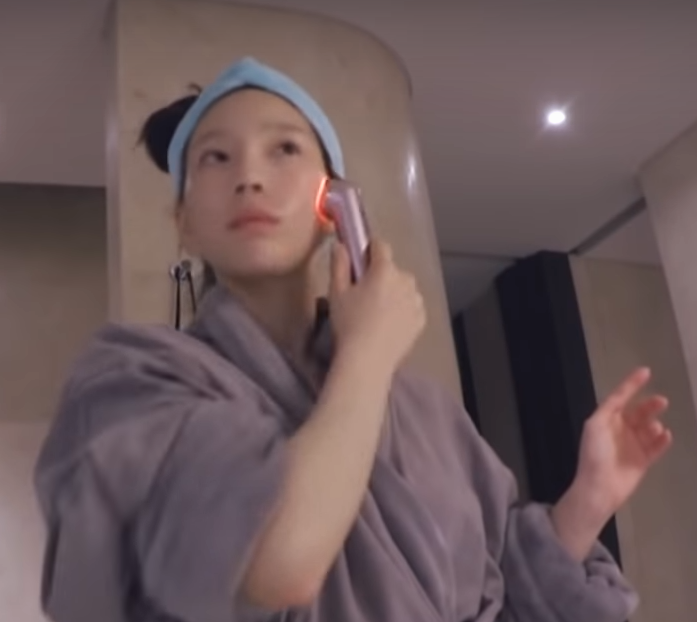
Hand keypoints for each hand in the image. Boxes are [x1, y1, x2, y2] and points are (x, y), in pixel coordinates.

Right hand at [329, 239, 425, 373]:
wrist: (368, 360)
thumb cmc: (349, 324)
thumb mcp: (336, 292)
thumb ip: (339, 264)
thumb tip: (341, 245)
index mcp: (384, 270)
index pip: (380, 245)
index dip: (368, 250)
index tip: (359, 263)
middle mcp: (405, 280)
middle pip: (392, 269)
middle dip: (380, 275)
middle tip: (364, 295)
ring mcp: (416, 300)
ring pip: (404, 287)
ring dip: (394, 292)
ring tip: (377, 314)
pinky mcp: (421, 319)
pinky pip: (411, 305)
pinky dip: (402, 309)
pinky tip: (388, 325)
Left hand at [551, 367, 671, 560]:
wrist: (599, 487)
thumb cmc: (594, 454)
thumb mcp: (595, 426)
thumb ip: (608, 410)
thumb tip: (620, 398)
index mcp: (606, 420)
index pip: (620, 397)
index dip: (631, 384)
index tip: (646, 371)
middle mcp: (620, 430)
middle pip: (639, 412)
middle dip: (650, 405)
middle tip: (661, 401)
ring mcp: (632, 445)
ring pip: (649, 429)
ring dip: (654, 425)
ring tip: (655, 428)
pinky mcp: (643, 460)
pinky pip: (657, 447)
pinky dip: (662, 441)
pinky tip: (666, 436)